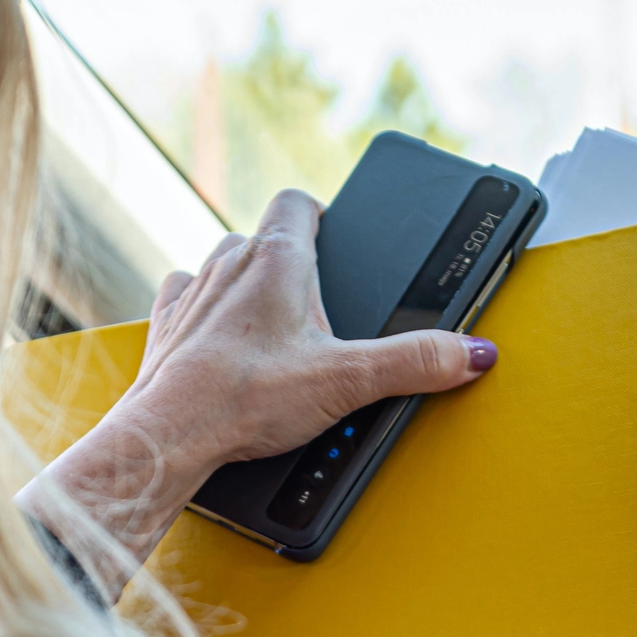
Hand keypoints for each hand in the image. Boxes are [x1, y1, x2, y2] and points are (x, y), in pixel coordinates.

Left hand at [28, 189, 496, 565]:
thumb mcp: (347, 381)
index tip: (337, 235)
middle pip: (266, 237)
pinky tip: (221, 341)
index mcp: (275, 258)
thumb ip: (414, 362)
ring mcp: (192, 294)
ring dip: (248, 285)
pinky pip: (187, 299)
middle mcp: (228, 263)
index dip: (322, 214)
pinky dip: (206, 313)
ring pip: (225, 265)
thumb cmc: (244, 399)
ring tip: (274, 327)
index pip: (298, 201)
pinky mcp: (166, 328)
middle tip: (318, 305)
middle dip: (292, 263)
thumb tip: (469, 353)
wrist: (169, 434)